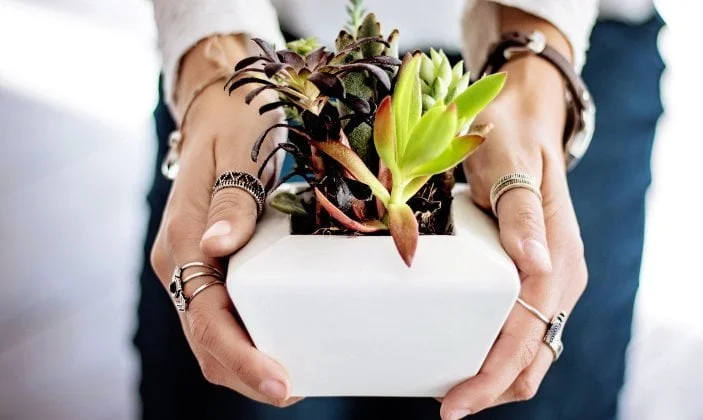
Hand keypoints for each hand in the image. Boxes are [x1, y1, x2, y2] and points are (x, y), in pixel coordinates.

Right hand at [150, 36, 297, 406]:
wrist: (220, 107)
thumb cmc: (236, 124)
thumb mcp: (239, 152)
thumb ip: (231, 201)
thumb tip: (218, 247)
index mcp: (183, 241)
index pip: (206, 318)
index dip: (242, 358)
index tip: (282, 384)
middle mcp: (180, 261)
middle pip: (205, 340)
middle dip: (246, 374)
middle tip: (297, 389)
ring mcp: (192, 265)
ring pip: (210, 335)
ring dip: (246, 364)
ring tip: (294, 379)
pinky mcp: (209, 265)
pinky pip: (222, 315)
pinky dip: (247, 341)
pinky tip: (280, 344)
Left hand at [439, 56, 587, 418]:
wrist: (523, 121)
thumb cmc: (511, 137)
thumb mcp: (511, 163)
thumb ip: (521, 212)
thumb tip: (536, 265)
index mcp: (558, 258)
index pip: (527, 333)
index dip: (493, 374)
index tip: (456, 402)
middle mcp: (560, 277)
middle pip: (533, 356)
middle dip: (493, 388)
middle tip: (447, 406)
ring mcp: (549, 280)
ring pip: (530, 351)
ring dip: (496, 378)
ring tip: (451, 391)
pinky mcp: (532, 277)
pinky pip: (520, 329)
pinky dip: (497, 354)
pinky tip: (466, 356)